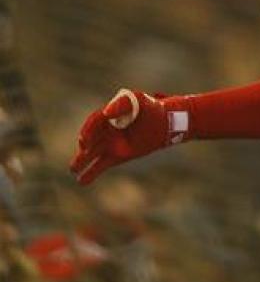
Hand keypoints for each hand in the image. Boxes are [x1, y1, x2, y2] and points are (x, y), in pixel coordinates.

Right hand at [69, 89, 190, 184]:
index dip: (89, 129)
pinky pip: (100, 166)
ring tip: (73, 169)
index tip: (88, 137)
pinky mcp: (116, 157)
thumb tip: (106, 112)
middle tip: (85, 149)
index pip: (94, 122)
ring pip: (90, 154)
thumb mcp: (139, 100)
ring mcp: (109, 144)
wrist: (164, 124)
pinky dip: (90, 174)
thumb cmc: (151, 109)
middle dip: (84, 145)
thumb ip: (122, 103)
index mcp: (107, 116)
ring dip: (80, 162)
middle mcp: (104, 131)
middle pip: (88, 139)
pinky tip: (82, 182)